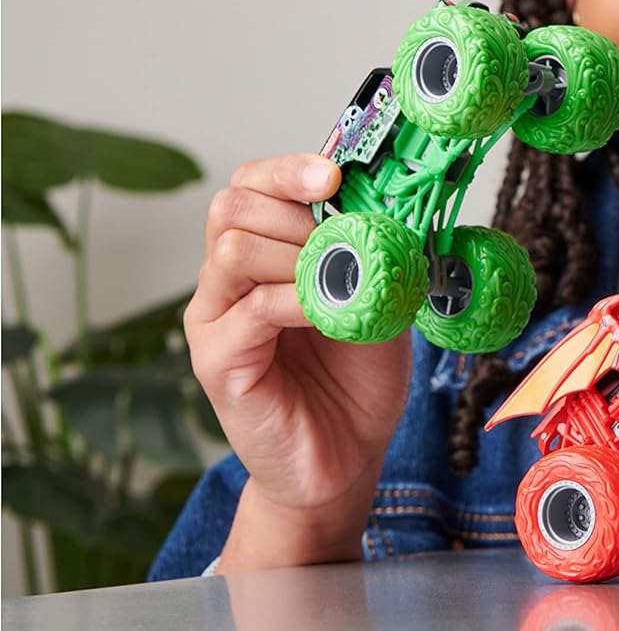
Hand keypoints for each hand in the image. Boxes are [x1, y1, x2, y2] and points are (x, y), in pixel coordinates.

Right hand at [184, 155, 413, 569]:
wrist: (347, 460)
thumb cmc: (358, 379)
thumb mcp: (379, 297)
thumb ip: (373, 250)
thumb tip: (393, 197)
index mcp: (264, 254)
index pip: (251, 184)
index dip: (290, 170)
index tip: (335, 177)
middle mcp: (226, 280)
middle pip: (231, 204)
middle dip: (294, 206)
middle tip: (344, 233)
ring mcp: (215, 320)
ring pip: (234, 247)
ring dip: (299, 252)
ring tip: (344, 280)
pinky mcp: (217, 362)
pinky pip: (251, 308)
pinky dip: (299, 299)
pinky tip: (331, 312)